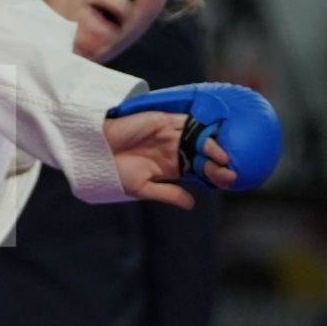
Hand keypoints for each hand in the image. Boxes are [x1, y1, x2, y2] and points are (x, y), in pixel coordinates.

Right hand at [104, 112, 236, 207]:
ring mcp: (170, 134)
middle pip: (204, 155)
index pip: (199, 170)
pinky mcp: (164, 120)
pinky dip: (202, 130)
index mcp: (170, 167)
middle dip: (219, 165)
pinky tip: (213, 142)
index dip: (215, 176)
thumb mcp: (142, 187)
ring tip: (224, 160)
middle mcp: (174, 149)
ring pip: (200, 139)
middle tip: (231, 174)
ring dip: (214, 148)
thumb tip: (191, 205)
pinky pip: (188, 122)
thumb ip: (168, 193)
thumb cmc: (113, 171)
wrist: (95, 150)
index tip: (229, 183)